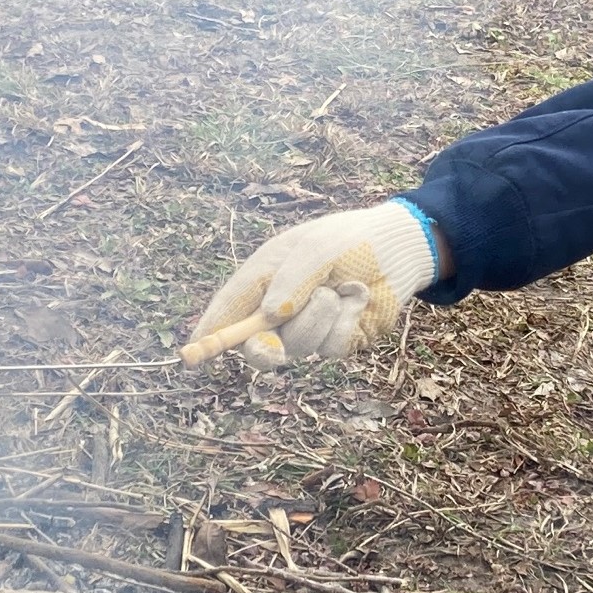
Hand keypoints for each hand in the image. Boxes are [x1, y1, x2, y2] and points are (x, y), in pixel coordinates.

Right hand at [186, 199, 440, 367]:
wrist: (398, 250)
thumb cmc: (348, 241)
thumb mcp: (316, 249)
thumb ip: (292, 279)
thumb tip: (271, 314)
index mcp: (264, 279)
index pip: (230, 309)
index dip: (210, 331)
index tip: (194, 351)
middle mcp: (280, 310)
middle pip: (255, 345)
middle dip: (262, 349)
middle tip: (271, 348)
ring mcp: (308, 329)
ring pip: (299, 344)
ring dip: (319, 316)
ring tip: (337, 289)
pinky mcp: (336, 342)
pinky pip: (332, 345)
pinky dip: (346, 320)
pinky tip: (356, 299)